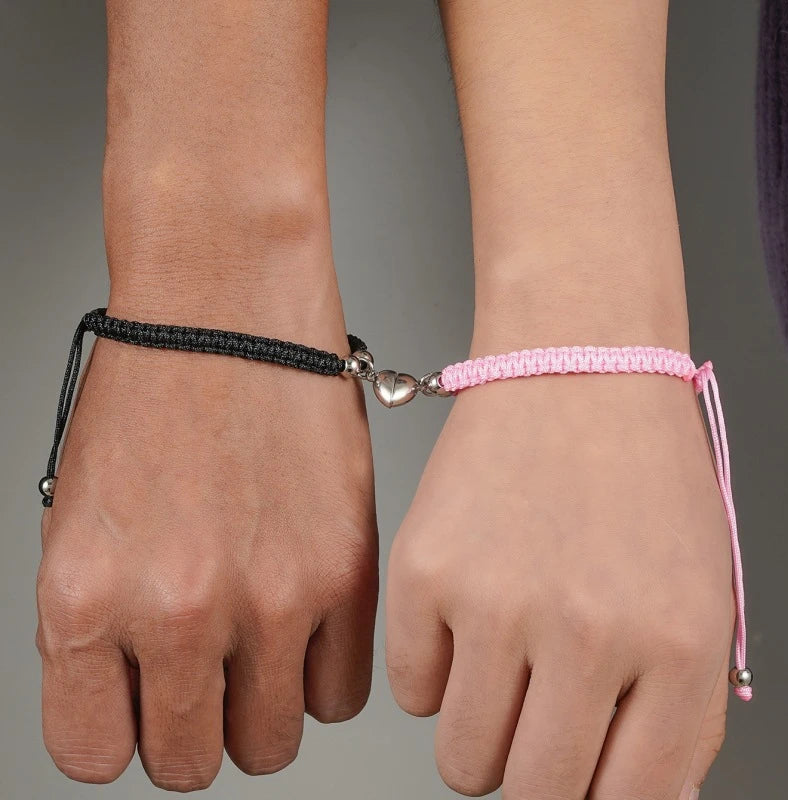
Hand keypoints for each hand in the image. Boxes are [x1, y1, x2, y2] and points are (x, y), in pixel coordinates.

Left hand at [36, 299, 377, 790]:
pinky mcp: (345, 569)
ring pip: (272, 742)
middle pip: (192, 761)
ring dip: (264, 710)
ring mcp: (271, 594)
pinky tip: (310, 628)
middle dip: (197, 729)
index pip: (96, 752)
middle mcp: (178, 609)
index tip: (144, 710)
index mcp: (86, 599)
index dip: (123, 733)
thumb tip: (141, 689)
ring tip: (265, 653)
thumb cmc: (153, 391)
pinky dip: (323, 676)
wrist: (228, 304)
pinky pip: (342, 694)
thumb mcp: (84, 516)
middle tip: (211, 681)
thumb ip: (107, 623)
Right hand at [387, 372, 732, 798]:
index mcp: (676, 650)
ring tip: (498, 670)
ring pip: (464, 759)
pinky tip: (463, 618)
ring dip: (481, 734)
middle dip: (533, 776)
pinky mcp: (422, 571)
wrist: (574, 366)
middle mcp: (587, 635)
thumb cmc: (640, 473)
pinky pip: (411, 689)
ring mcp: (496, 603)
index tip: (577, 781)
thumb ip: (677, 712)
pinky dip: (435, 672)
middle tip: (534, 727)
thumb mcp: (699, 594)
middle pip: (536, 796)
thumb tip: (638, 795)